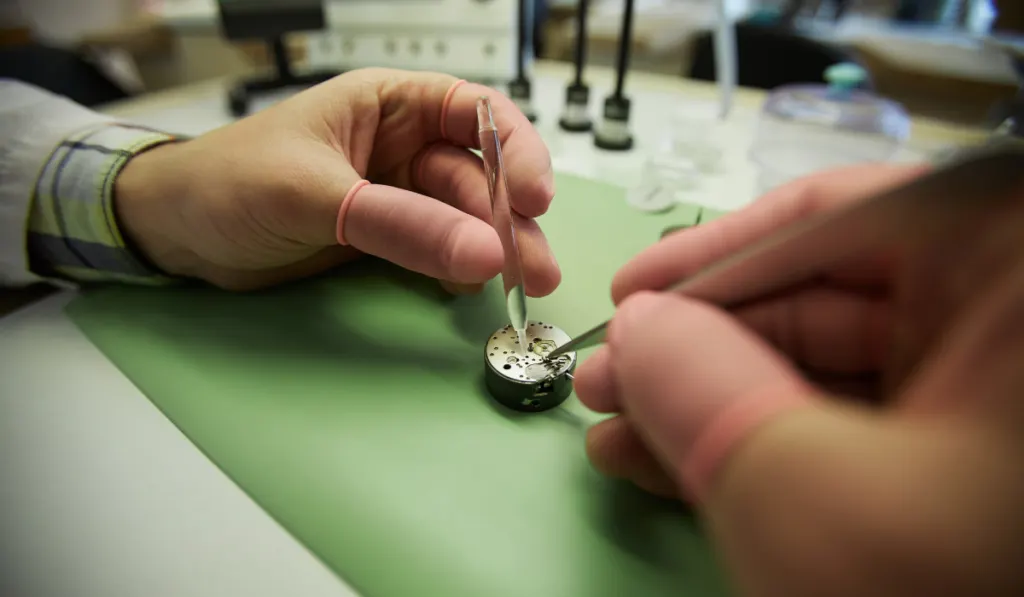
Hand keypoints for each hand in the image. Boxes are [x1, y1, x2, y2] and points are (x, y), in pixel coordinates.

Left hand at [113, 68, 559, 293]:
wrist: (175, 234)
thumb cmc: (229, 184)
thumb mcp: (315, 197)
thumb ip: (400, 224)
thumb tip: (483, 253)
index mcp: (387, 104)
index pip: (473, 113)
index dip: (514, 150)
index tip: (534, 198)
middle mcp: (401, 144)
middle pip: (478, 174)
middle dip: (508, 219)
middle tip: (533, 268)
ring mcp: (396, 194)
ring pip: (464, 217)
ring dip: (495, 249)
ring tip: (523, 286)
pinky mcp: (385, 237)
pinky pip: (438, 249)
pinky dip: (460, 267)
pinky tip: (473, 286)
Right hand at [573, 163, 970, 498]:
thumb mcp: (812, 495)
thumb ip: (706, 388)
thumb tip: (641, 329)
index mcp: (1009, 280)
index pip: (840, 218)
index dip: (714, 253)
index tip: (631, 292)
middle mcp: (1001, 322)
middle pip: (823, 298)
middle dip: (695, 345)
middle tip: (609, 377)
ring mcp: (981, 398)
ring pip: (820, 372)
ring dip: (707, 401)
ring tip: (617, 430)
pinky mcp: (957, 464)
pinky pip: (841, 430)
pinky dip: (754, 447)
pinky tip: (668, 461)